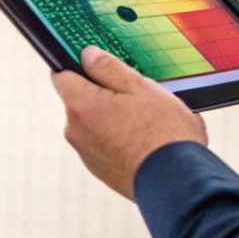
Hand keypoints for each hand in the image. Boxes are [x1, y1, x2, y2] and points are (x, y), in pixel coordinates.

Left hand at [51, 46, 206, 198]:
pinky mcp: (100, 170)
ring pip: (94, 123)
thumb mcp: (140, 87)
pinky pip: (103, 144)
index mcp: (81, 106)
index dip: (77, 66)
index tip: (96, 64)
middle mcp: (75, 131)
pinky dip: (117, 138)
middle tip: (136, 95)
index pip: (61, 75)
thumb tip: (86, 54)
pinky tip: (144, 141)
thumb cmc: (163, 132)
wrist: (177, 182)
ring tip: (145, 121)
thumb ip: (108, 67)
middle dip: (102, 93)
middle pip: (80, 100)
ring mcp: (86, 154)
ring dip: (112, 117)